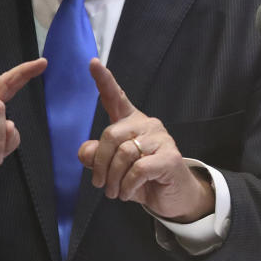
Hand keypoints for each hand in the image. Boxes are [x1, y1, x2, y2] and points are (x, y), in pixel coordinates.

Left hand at [78, 59, 213, 221]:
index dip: (103, 80)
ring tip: (114, 192)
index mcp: (131, 122)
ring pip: (124, 153)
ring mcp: (161, 139)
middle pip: (111, 134)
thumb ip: (97, 158)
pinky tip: (127, 192)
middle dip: (100, 163)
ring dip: (113, 179)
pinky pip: (138, 169)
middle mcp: (147, 124)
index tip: (92, 63)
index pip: (116, 97)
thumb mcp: (113, 170)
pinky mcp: (170, 157)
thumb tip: (85, 152)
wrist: (174, 197)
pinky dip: (127, 185)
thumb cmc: (143, 179)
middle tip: (99, 184)